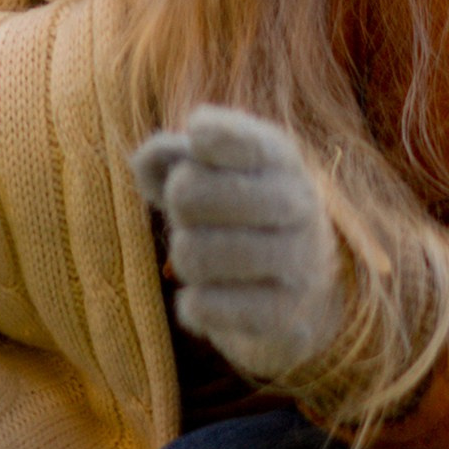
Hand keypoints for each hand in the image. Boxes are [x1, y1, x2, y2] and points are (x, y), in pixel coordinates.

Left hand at [130, 104, 343, 384]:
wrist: (293, 285)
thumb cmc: (231, 212)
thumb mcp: (201, 169)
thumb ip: (167, 155)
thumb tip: (150, 161)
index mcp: (276, 156)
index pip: (217, 134)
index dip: (196, 141)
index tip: (199, 146)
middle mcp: (297, 202)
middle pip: (186, 194)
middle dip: (176, 206)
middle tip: (195, 214)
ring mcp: (298, 260)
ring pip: (193, 255)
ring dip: (185, 256)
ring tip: (206, 256)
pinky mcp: (285, 314)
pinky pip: (204, 307)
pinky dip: (193, 304)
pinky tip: (210, 296)